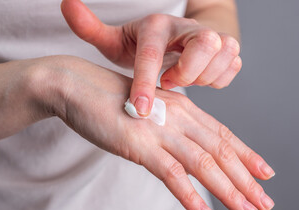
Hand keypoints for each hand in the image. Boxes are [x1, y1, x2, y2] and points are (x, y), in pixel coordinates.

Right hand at [38, 56, 273, 209]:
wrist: (78, 84)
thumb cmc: (111, 99)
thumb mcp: (149, 112)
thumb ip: (168, 128)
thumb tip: (181, 149)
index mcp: (183, 109)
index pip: (222, 135)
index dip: (246, 155)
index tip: (265, 172)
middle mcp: (178, 118)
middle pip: (220, 152)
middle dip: (246, 179)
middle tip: (266, 202)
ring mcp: (160, 131)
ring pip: (204, 163)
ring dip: (228, 190)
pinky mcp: (139, 144)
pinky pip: (170, 173)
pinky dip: (189, 195)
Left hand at [61, 0, 241, 115]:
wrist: (176, 37)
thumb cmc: (142, 44)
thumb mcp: (114, 40)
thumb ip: (90, 28)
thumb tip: (66, 3)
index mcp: (156, 25)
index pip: (152, 53)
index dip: (145, 82)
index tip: (139, 110)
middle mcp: (187, 27)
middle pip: (204, 42)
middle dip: (189, 71)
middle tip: (169, 83)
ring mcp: (211, 35)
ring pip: (225, 52)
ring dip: (205, 76)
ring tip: (182, 82)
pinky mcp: (227, 49)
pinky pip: (233, 66)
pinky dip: (218, 79)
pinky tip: (198, 81)